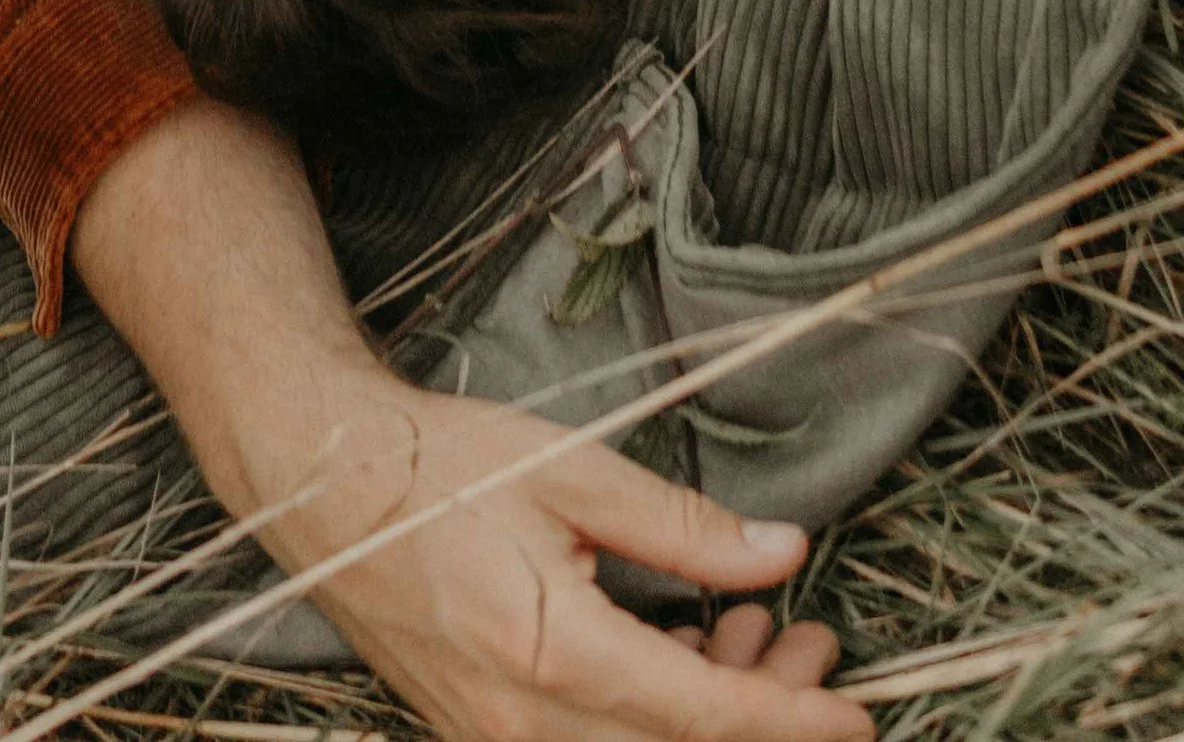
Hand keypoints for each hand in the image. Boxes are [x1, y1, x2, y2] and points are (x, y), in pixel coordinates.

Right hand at [244, 369, 862, 741]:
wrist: (326, 487)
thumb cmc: (443, 468)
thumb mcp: (571, 471)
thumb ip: (681, 526)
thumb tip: (781, 552)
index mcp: (552, 653)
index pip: (701, 718)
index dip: (790, 725)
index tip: (857, 719)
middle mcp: (523, 726)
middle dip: (765, 718)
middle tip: (813, 645)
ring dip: (710, 716)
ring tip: (756, 633)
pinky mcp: (483, 739)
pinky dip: (653, 716)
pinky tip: (682, 650)